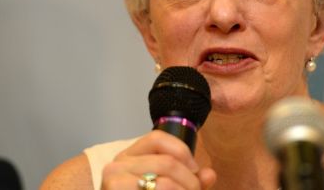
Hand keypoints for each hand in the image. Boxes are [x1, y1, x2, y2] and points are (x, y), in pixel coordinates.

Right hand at [101, 130, 216, 188]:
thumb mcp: (168, 189)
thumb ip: (190, 183)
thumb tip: (210, 174)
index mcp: (128, 158)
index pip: (157, 139)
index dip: (182, 151)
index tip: (195, 171)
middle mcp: (116, 166)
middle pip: (167, 162)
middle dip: (190, 182)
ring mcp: (113, 183)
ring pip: (164, 184)